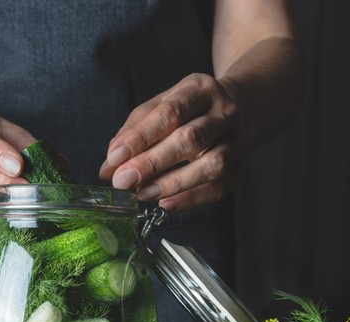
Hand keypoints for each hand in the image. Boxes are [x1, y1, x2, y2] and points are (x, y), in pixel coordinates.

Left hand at [99, 74, 241, 212]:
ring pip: (211, 165)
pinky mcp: (240, 166)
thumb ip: (133, 133)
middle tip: (122, 181)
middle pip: (190, 139)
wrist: (242, 108)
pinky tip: (166, 204)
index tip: (115, 158)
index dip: (141, 137)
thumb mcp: (160, 106)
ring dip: (174, 183)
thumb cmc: (189, 109)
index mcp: (199, 89)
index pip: (170, 113)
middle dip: (152, 163)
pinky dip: (192, 199)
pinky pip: (219, 187)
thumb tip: (108, 168)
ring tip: (143, 193)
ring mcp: (236, 140)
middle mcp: (224, 111)